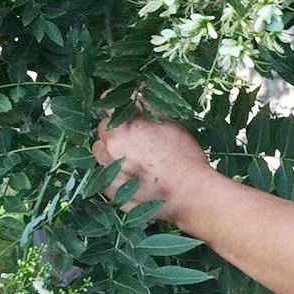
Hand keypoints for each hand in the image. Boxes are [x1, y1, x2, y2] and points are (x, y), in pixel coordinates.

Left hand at [92, 113, 213, 221]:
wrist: (190, 196)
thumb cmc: (183, 157)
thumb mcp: (169, 124)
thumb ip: (147, 108)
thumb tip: (136, 98)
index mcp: (119, 131)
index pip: (107, 107)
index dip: (118, 105)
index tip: (125, 107)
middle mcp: (107, 153)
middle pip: (103, 133)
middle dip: (117, 131)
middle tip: (137, 136)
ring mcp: (107, 176)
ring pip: (103, 156)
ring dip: (114, 153)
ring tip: (137, 158)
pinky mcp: (112, 195)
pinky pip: (109, 177)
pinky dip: (119, 174)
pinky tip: (139, 176)